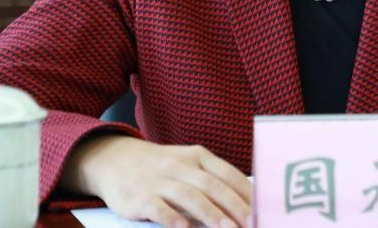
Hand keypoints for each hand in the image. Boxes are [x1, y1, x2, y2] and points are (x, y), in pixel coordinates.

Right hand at [61, 135, 252, 227]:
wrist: (115, 160)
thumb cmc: (161, 168)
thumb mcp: (187, 165)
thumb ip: (211, 180)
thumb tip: (244, 204)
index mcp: (197, 156)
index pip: (227, 173)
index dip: (246, 192)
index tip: (262, 210)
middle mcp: (179, 165)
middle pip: (212, 186)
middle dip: (234, 206)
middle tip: (251, 224)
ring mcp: (158, 179)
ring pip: (189, 196)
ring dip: (210, 214)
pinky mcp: (138, 196)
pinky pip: (157, 208)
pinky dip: (172, 218)